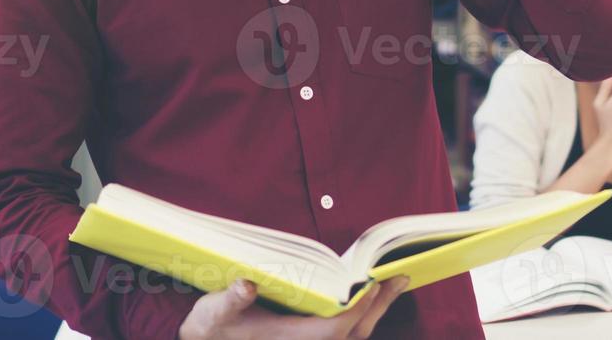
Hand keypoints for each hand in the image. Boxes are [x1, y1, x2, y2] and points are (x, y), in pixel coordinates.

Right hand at [178, 276, 408, 339]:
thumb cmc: (211, 328)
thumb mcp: (214, 312)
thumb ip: (230, 299)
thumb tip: (245, 284)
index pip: (333, 330)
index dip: (355, 309)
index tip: (370, 284)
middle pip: (353, 333)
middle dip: (378, 307)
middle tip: (399, 277)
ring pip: (353, 335)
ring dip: (374, 310)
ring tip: (393, 282)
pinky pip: (345, 332)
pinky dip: (361, 315)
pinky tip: (368, 294)